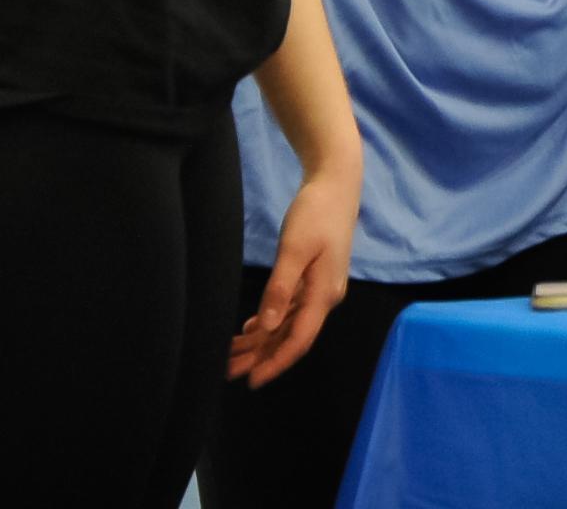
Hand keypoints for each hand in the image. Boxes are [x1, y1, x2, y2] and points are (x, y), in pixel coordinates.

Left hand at [226, 156, 356, 386]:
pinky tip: (250, 329)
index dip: (275, 363)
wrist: (337, 184)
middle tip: (228, 371)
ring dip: (262, 341)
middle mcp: (325, 298)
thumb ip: (280, 288)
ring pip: (289, 325)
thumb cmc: (316, 212)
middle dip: (261, 357)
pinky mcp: (315, 278)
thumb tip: (266, 326)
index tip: (251, 382)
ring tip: (232, 355)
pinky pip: (291, 310)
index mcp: (323, 295)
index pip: (298, 340)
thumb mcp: (294, 248)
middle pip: (291, 337)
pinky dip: (271, 322)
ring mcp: (321, 288)